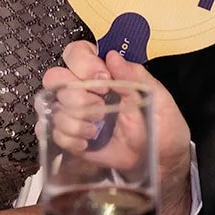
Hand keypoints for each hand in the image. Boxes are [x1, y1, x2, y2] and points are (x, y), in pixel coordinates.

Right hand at [45, 43, 192, 214]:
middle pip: (55, 77)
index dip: (83, 63)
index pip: (76, 53)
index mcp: (105, 74)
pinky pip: (52, 132)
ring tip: (96, 130)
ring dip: (75, 120)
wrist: (162, 162)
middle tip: (99, 107)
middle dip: (76, 94)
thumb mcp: (157, 97)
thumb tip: (112, 56)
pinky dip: (68, 138)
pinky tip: (87, 143)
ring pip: (53, 106)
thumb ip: (135, 76)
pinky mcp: (70, 138)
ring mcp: (74, 114)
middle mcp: (85, 90)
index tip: (104, 80)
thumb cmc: (162, 125)